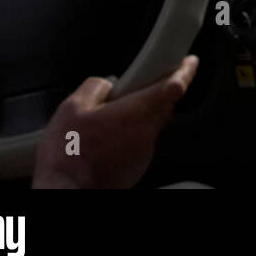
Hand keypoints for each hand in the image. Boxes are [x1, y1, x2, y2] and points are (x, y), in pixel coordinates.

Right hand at [32, 55, 197, 188]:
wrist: (66, 192)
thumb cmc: (67, 157)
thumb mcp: (71, 108)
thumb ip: (94, 87)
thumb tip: (105, 84)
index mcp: (136, 112)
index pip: (174, 86)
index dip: (184, 71)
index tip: (189, 63)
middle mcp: (146, 133)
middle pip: (164, 105)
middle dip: (153, 94)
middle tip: (133, 90)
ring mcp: (144, 152)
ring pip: (151, 124)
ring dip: (138, 117)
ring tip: (108, 120)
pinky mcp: (137, 167)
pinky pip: (140, 142)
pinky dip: (130, 135)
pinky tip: (107, 139)